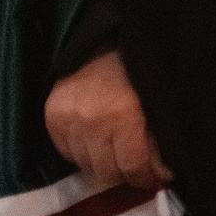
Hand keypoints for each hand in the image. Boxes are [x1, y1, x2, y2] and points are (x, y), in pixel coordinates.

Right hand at [45, 51, 172, 190]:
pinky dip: (82, 152)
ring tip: (116, 151)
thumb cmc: (137, 70)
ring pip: (87, 166)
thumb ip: (159, 139)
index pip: (133, 167)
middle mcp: (91, 123)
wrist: (104, 38)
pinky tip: (95, 141)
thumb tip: (163, 174)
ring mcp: (68, 120)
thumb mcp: (157, 101)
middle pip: (108, 172)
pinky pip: (67, 153)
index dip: (149, 176)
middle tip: (138, 164)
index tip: (159, 177)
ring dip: (104, 163)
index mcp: (123, 117)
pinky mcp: (52, 117)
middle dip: (127, 172)